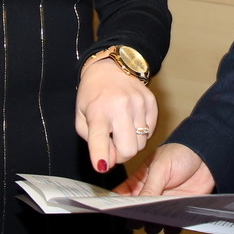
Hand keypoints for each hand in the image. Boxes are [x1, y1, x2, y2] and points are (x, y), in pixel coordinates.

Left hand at [75, 56, 157, 173]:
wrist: (110, 67)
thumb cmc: (92, 95)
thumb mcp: (81, 116)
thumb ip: (92, 141)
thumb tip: (110, 161)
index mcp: (98, 111)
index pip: (99, 139)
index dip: (101, 157)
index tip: (102, 167)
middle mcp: (121, 107)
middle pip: (129, 150)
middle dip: (121, 156)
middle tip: (113, 147)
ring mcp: (139, 104)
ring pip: (141, 143)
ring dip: (131, 143)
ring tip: (121, 130)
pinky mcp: (151, 102)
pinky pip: (150, 131)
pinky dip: (141, 132)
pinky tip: (131, 122)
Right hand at [117, 143, 215, 233]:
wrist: (207, 156)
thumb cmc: (180, 153)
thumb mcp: (161, 167)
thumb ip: (149, 187)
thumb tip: (137, 206)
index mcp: (138, 182)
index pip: (120, 197)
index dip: (116, 206)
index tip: (117, 211)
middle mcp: (148, 196)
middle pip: (135, 215)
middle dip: (136, 218)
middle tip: (142, 215)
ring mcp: (163, 206)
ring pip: (152, 225)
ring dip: (153, 226)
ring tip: (159, 218)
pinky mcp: (178, 212)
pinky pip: (172, 227)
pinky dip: (172, 227)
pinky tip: (175, 220)